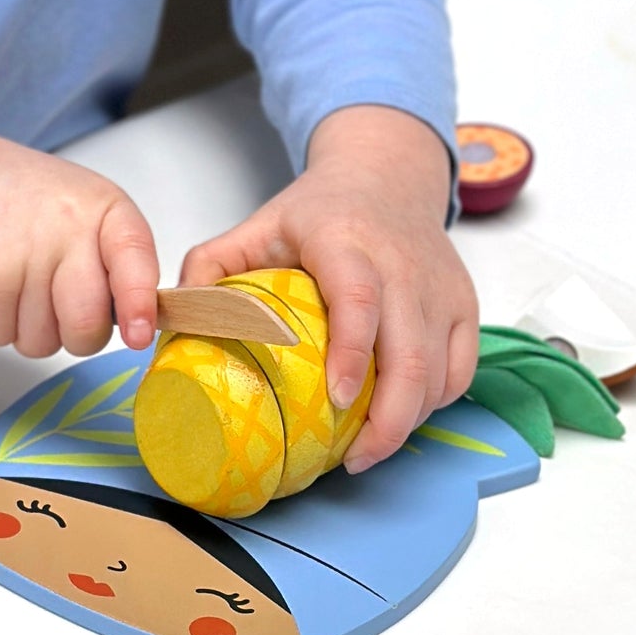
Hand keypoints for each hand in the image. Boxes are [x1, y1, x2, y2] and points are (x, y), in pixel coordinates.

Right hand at [0, 119, 159, 357]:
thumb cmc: (9, 197)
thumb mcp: (76, 210)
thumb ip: (108, 260)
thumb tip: (133, 324)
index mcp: (103, 207)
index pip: (136, 261)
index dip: (139, 305)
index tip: (138, 335)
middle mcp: (70, 229)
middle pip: (88, 325)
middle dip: (71, 334)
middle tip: (51, 303)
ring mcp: (28, 255)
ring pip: (43, 342)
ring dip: (23, 326)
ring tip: (10, 278)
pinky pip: (0, 336)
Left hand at [178, 105, 477, 471]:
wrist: (387, 175)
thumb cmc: (319, 211)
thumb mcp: (256, 226)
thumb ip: (210, 267)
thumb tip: (171, 320)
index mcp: (345, 241)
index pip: (357, 299)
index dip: (350, 353)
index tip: (336, 400)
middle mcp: (401, 264)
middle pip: (410, 353)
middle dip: (388, 419)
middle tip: (352, 459)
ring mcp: (440, 287)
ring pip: (439, 371)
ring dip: (407, 420)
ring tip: (366, 448)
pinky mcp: (464, 304)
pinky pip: (459, 370)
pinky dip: (433, 403)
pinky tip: (398, 419)